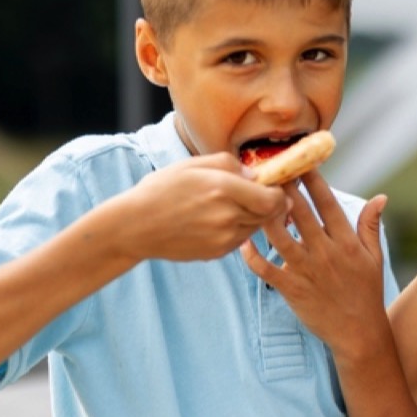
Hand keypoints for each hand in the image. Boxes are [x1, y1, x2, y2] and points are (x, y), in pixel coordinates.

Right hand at [114, 154, 290, 261]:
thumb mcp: (192, 165)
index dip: (280, 192)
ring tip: (235, 205)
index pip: (274, 198)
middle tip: (261, 194)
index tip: (275, 185)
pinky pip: (241, 239)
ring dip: (255, 216)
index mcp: (223, 188)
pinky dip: (239, 229)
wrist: (136, 226)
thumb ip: (229, 164)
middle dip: (271, 203)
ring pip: (257, 227)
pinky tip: (220, 219)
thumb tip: (255, 174)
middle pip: (271, 214)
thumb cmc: (161, 190)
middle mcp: (228, 215)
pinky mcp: (218, 252)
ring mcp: (224, 237)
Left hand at [241, 170, 387, 358]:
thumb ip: (371, 225)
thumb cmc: (367, 293)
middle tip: (268, 168)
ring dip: (264, 215)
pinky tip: (242, 242)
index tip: (301, 161)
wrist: (359, 333)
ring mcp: (307, 271)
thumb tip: (381, 197)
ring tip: (251, 198)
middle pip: (300, 212)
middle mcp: (325, 252)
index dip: (313, 180)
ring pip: (280, 236)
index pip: (327, 203)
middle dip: (283, 188)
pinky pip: (267, 270)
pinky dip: (252, 257)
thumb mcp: (375, 257)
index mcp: (346, 242)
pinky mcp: (292, 289)